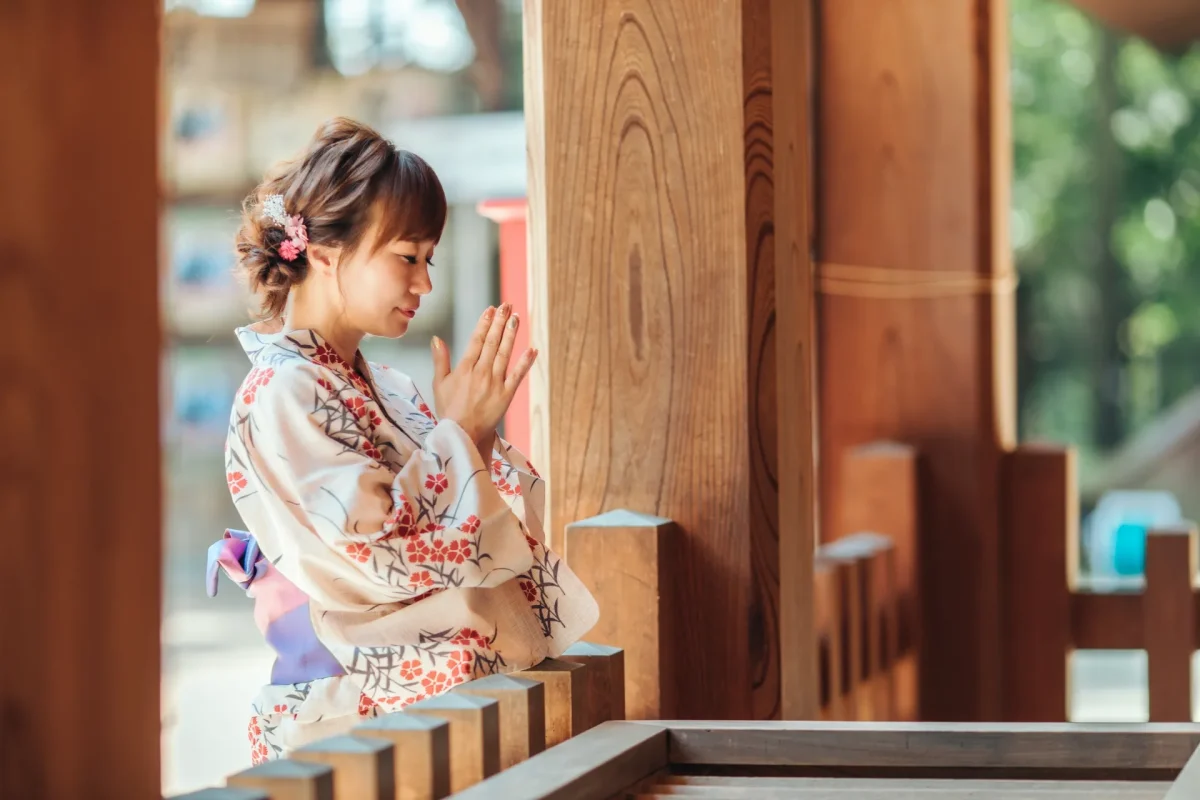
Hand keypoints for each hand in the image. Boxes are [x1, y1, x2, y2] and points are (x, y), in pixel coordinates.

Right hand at [431, 304, 536, 445]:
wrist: (462, 435)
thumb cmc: (449, 410)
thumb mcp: (439, 384)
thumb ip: (440, 360)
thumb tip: (436, 339)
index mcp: (464, 369)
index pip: (476, 340)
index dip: (484, 323)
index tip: (491, 309)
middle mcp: (481, 373)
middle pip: (492, 342)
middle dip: (500, 322)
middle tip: (507, 305)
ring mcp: (495, 383)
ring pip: (505, 354)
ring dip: (511, 334)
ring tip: (516, 318)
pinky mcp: (506, 395)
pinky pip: (517, 375)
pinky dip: (525, 362)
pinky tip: (531, 349)